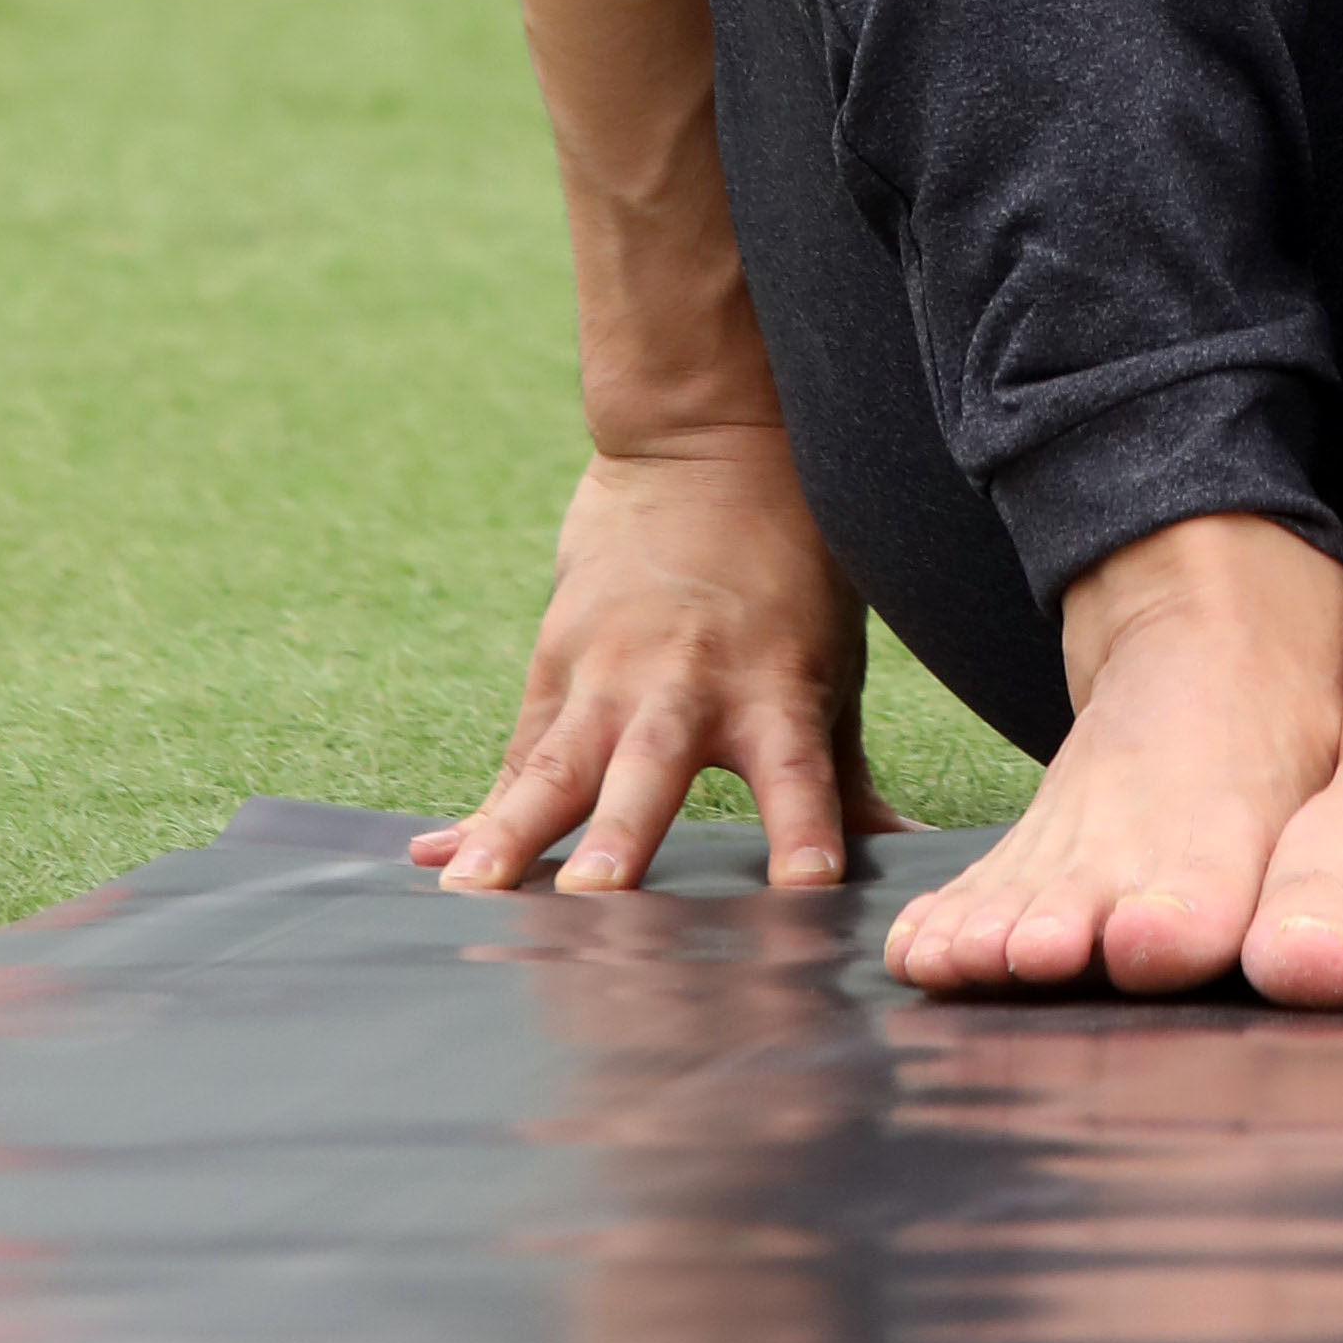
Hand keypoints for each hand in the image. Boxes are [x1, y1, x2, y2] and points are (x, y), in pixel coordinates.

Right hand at [413, 428, 899, 897]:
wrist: (710, 441)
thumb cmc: (795, 564)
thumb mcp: (837, 663)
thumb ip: (849, 780)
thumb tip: (911, 864)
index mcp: (778, 687)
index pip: (801, 776)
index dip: (804, 833)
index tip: (806, 892)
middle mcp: (690, 686)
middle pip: (652, 770)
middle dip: (620, 838)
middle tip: (594, 901)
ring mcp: (611, 672)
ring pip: (557, 764)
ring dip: (515, 831)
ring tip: (472, 892)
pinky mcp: (557, 662)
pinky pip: (517, 754)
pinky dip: (478, 812)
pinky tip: (431, 861)